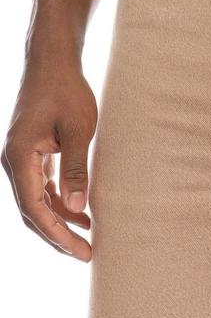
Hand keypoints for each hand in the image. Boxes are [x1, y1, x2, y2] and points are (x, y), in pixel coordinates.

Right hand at [2, 58, 96, 261]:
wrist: (53, 62)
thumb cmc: (67, 91)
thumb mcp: (79, 130)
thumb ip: (77, 168)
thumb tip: (77, 207)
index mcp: (19, 157)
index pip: (34, 208)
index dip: (57, 233)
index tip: (81, 251)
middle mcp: (14, 161)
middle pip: (32, 210)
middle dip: (58, 235)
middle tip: (87, 255)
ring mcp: (22, 157)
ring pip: (37, 201)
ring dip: (60, 221)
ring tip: (88, 239)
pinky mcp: (33, 153)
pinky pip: (43, 187)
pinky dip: (61, 202)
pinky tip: (82, 213)